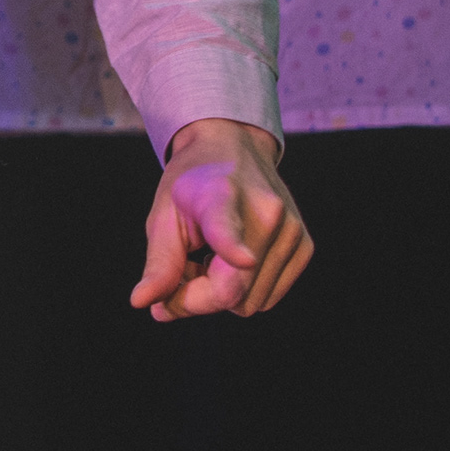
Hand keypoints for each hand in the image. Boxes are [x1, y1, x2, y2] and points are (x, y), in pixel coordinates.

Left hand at [132, 119, 311, 319]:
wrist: (234, 146)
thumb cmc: (191, 184)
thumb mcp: (164, 214)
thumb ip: (159, 263)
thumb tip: (143, 304)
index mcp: (219, 195)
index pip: (228, 224)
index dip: (232, 245)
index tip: (243, 257)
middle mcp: (265, 212)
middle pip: (231, 291)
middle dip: (196, 296)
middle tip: (181, 268)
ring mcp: (291, 231)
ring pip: (250, 303)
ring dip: (221, 294)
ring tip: (206, 258)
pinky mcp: (306, 247)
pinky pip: (267, 299)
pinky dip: (244, 291)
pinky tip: (230, 262)